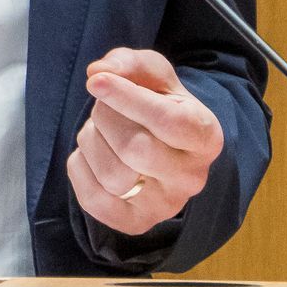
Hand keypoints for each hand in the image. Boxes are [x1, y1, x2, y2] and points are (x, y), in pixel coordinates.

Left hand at [67, 47, 222, 235]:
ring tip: (102, 131)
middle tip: (103, 105)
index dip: (127, 98)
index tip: (96, 82)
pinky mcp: (136, 223)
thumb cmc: (158, 103)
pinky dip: (81, 168)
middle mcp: (192, 178)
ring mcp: (165, 206)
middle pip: (135, 149)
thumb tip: (99, 73)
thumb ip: (130, 63)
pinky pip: (92, 199)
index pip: (168, 121)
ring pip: (112, 175)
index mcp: (206, 136)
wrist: (162, 145)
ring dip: (92, 142)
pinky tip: (93, 155)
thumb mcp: (153, 73)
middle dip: (106, 118)